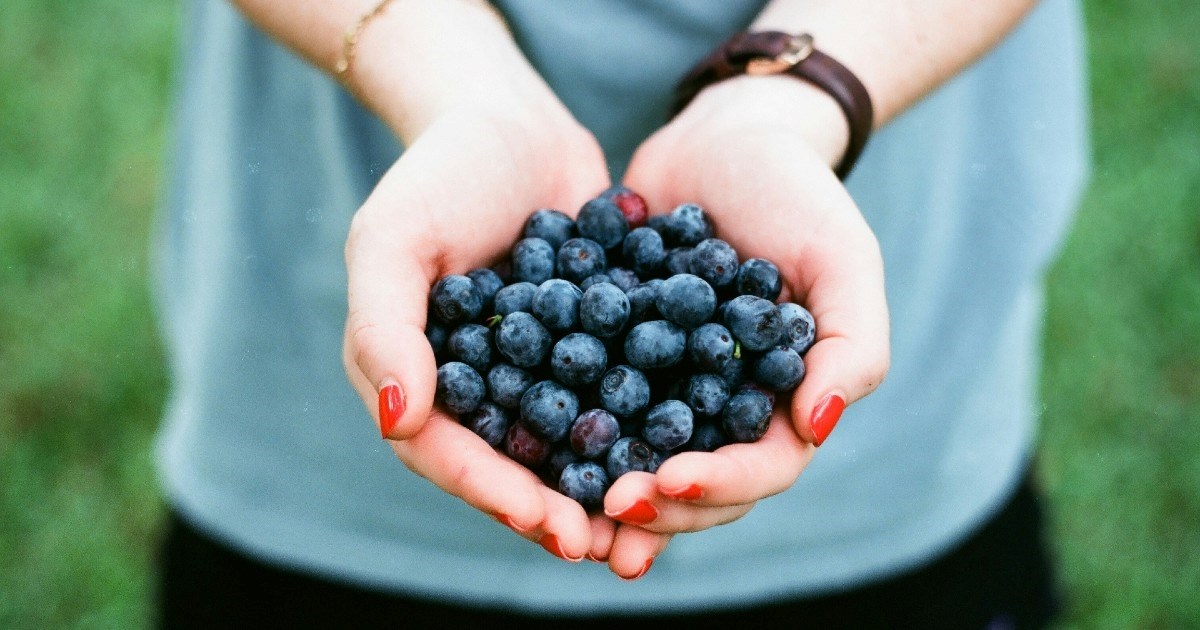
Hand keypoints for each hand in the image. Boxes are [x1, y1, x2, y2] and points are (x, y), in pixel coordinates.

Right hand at [341, 101, 614, 562]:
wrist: (510, 121)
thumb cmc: (437, 174)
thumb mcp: (392, 239)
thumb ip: (383, 329)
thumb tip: (398, 423)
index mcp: (417, 376)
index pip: (447, 452)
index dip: (494, 493)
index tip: (548, 524)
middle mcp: (475, 386)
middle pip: (510, 464)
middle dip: (555, 508)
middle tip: (604, 547)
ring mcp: (535, 369)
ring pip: (566, 442)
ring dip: (603, 485)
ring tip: (649, 519)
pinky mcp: (589, 346)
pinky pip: (612, 394)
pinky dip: (642, 425)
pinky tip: (687, 448)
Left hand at [602, 75, 890, 574]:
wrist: (721, 138)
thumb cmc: (795, 193)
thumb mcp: (841, 257)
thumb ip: (852, 344)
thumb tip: (819, 428)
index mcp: (782, 400)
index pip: (761, 467)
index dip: (721, 485)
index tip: (672, 482)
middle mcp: (722, 408)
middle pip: (694, 483)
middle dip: (657, 504)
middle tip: (611, 507)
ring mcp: (664, 387)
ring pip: (636, 459)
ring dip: (605, 495)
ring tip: (565, 517)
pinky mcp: (612, 357)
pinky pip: (586, 403)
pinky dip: (561, 432)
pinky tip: (524, 450)